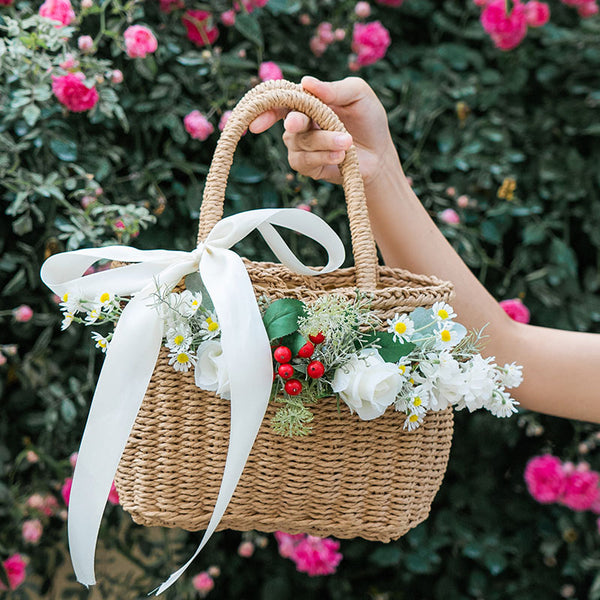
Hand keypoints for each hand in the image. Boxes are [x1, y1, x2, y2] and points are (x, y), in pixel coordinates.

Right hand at [248, 75, 396, 185]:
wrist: (380, 154)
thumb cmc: (368, 120)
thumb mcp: (358, 95)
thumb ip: (334, 88)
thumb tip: (306, 81)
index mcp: (307, 102)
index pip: (281, 101)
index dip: (267, 108)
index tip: (259, 120)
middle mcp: (300, 124)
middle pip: (290, 122)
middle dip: (296, 123)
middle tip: (298, 124)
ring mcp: (301, 146)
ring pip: (300, 143)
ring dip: (324, 142)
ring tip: (347, 143)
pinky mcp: (308, 167)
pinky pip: (305, 162)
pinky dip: (323, 157)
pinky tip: (341, 156)